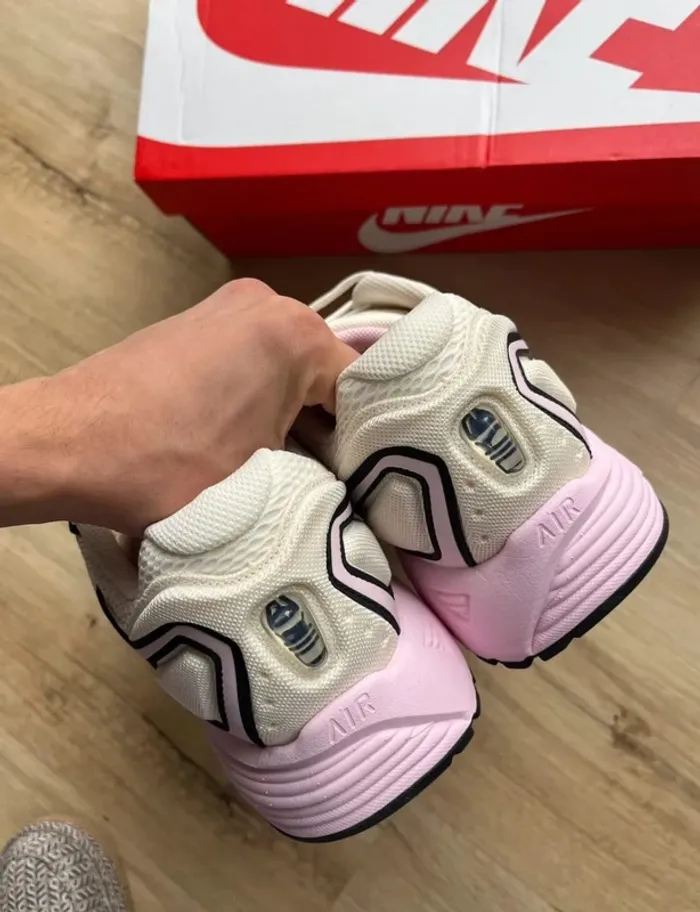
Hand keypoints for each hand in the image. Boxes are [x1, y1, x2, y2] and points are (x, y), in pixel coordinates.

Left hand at [0, 279, 355, 533]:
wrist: (67, 444)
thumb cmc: (166, 467)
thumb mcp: (267, 483)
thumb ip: (319, 473)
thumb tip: (339, 486)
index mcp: (296, 335)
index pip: (366, 390)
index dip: (368, 443)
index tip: (364, 483)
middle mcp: (269, 303)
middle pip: (328, 374)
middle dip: (330, 425)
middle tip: (330, 478)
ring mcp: (228, 306)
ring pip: (290, 366)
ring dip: (294, 411)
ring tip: (287, 462)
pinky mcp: (198, 319)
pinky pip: (253, 357)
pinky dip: (261, 395)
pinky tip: (247, 438)